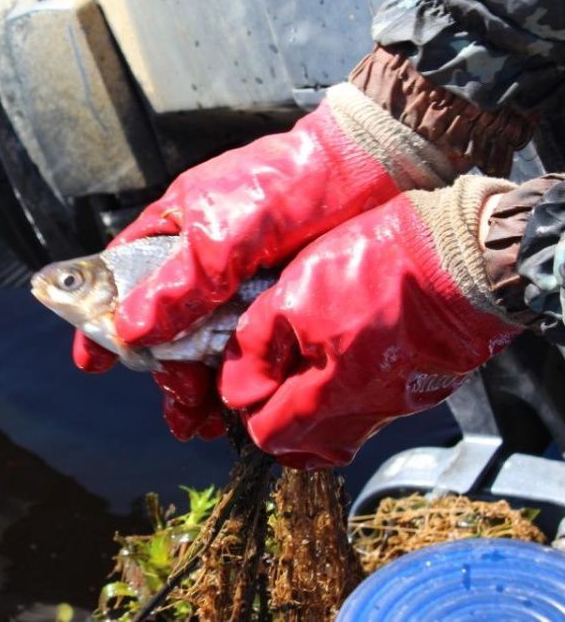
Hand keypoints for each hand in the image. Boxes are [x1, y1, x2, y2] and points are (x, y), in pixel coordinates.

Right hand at [74, 83, 457, 439]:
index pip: (118, 280)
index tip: (91, 362)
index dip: (101, 322)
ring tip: (203, 424)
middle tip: (176, 405)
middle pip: (161, 328)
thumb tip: (128, 331)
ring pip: (201, 347)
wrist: (372, 172)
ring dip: (197, 387)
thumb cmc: (286, 186)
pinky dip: (234, 382)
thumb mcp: (221, 236)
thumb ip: (176, 286)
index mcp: (171, 231)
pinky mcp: (273, 304)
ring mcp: (236, 286)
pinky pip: (242, 351)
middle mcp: (198, 263)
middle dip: (162, 372)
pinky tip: (235, 410)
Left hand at [220, 176, 521, 468]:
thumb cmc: (377, 266)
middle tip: (272, 379)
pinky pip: (376, 412)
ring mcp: (403, 404)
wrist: (463, 252)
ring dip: (316, 414)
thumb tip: (239, 391)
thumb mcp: (293, 294)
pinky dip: (351, 397)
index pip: (272, 436)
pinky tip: (345, 357)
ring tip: (306, 367)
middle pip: (309, 449)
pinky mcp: (426, 388)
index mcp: (333, 394)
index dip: (250, 409)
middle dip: (280, 422)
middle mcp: (371, 412)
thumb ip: (255, 348)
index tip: (249, 378)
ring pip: (344, 434)